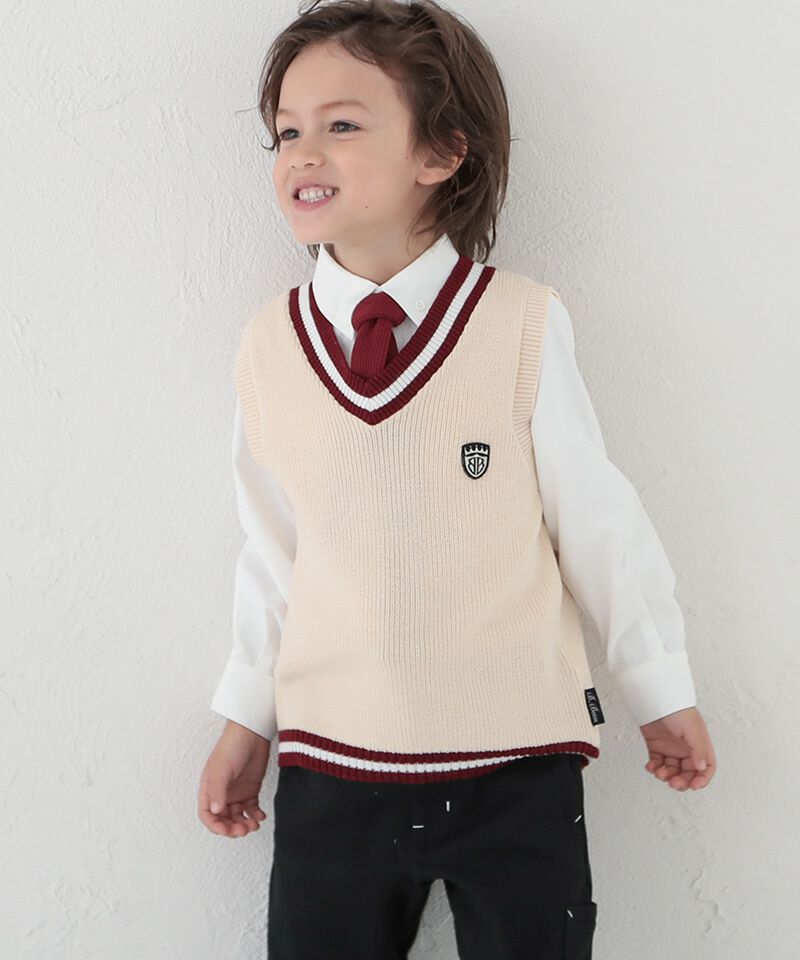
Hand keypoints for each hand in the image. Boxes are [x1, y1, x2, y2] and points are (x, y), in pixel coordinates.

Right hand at [198, 720, 270, 836]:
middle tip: (243, 830)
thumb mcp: (221, 769)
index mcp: (210, 789)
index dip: (215, 826)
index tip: (227, 830)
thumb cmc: (232, 745)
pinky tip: (261, 816)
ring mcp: (236, 792)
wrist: (253, 733)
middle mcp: (222, 793)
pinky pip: (252, 809)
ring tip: (254, 825)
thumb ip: (218, 791)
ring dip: (244, 824)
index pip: (207, 815)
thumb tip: (216, 811)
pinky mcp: (251, 789)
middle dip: (232, 828)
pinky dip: (256, 815)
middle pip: (223, 819)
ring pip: (238, 817)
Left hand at [640, 706, 715, 790]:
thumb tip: (701, 768)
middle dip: (681, 781)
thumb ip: (698, 750)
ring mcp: (670, 748)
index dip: (702, 779)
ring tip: (659, 773)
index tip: (693, 785)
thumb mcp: (692, 729)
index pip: (706, 768)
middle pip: (688, 773)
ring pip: (671, 770)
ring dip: (666, 776)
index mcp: (699, 745)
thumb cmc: (677, 708)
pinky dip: (654, 768)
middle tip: (673, 783)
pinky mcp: (656, 746)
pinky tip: (651, 767)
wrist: (655, 697)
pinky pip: (657, 763)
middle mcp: (686, 748)